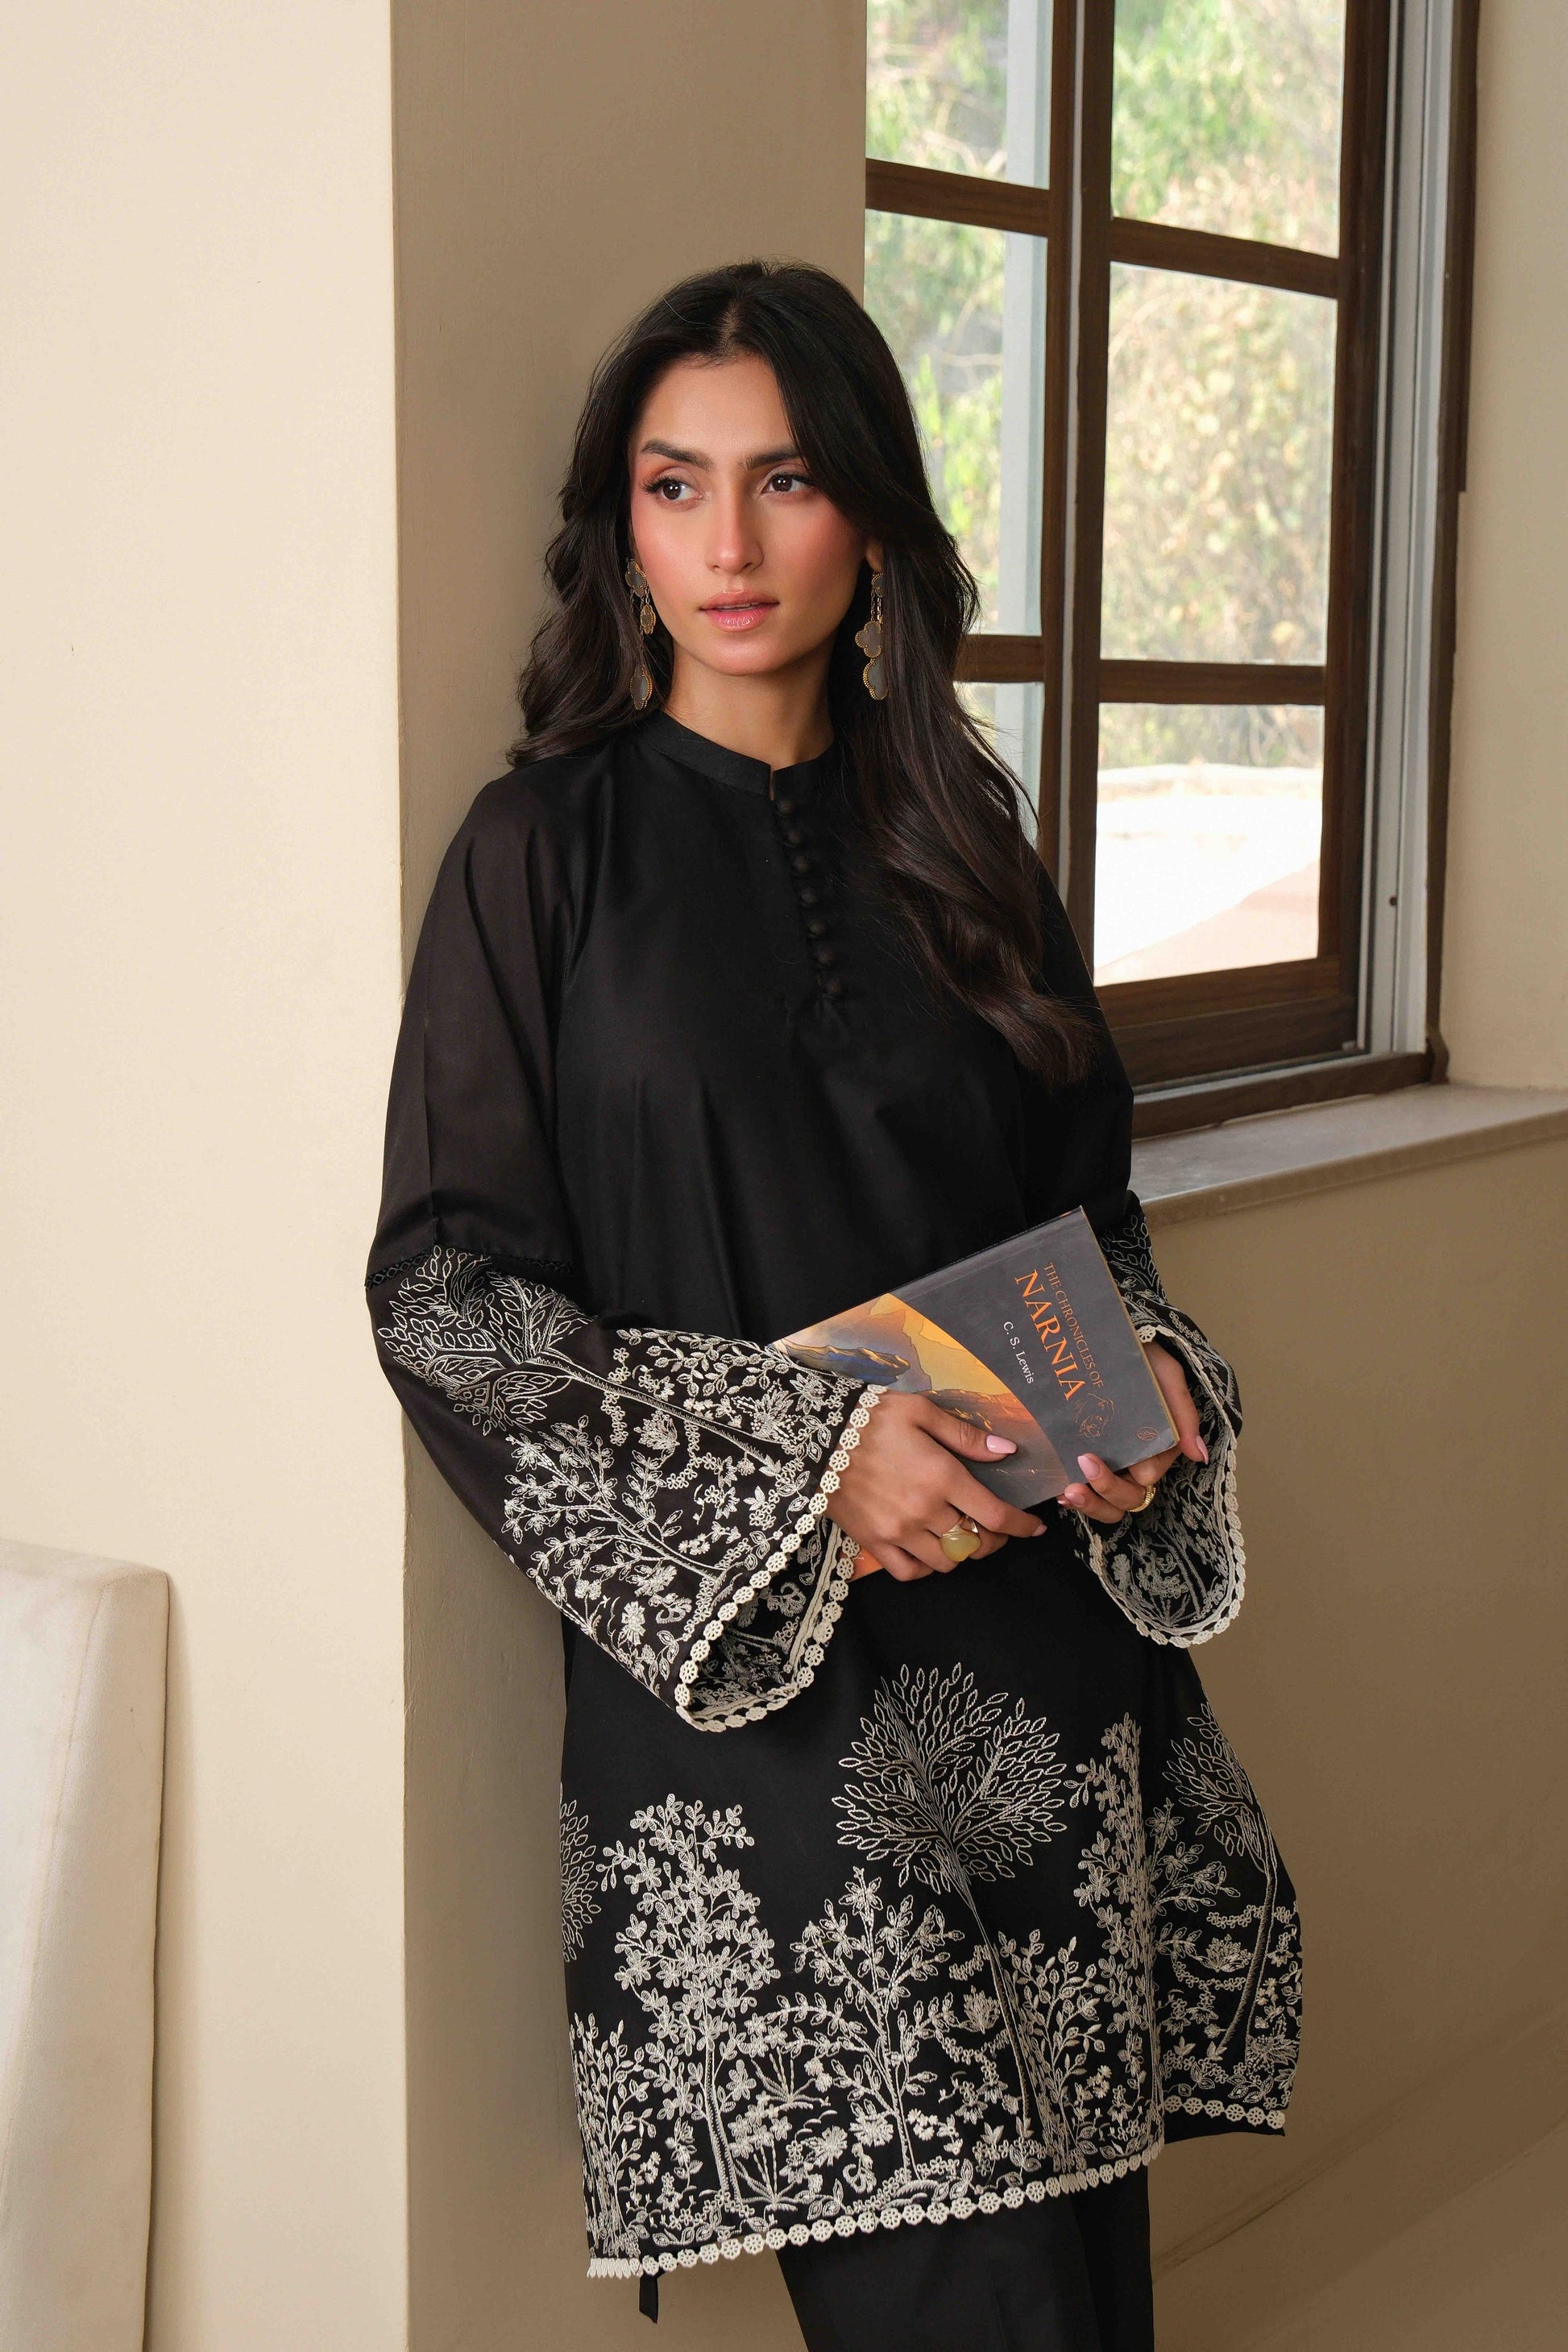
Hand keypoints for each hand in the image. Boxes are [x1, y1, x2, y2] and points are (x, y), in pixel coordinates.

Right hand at [825, 1391, 1046, 1581]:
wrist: (813, 1435)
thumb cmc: (871, 1417)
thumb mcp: (921, 1411)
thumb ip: (966, 1435)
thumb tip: (1008, 1450)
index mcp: (942, 1476)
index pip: (996, 1516)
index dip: (1022, 1526)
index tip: (1036, 1527)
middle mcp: (924, 1510)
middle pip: (976, 1544)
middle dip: (995, 1540)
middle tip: (995, 1528)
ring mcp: (898, 1531)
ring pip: (947, 1562)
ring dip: (962, 1553)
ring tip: (961, 1537)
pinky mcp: (873, 1542)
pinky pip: (909, 1572)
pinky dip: (925, 1567)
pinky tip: (928, 1550)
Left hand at [1057, 1339, 1208, 1525]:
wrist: (1111, 1338)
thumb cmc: (1145, 1358)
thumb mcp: (1167, 1377)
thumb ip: (1183, 1413)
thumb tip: (1199, 1455)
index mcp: (1159, 1447)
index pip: (1143, 1480)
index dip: (1119, 1482)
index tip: (1092, 1462)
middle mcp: (1137, 1460)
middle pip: (1127, 1499)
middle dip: (1104, 1494)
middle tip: (1077, 1482)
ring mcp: (1114, 1462)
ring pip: (1109, 1505)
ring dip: (1090, 1505)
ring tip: (1068, 1493)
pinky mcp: (1089, 1458)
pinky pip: (1089, 1492)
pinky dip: (1075, 1498)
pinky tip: (1058, 1491)